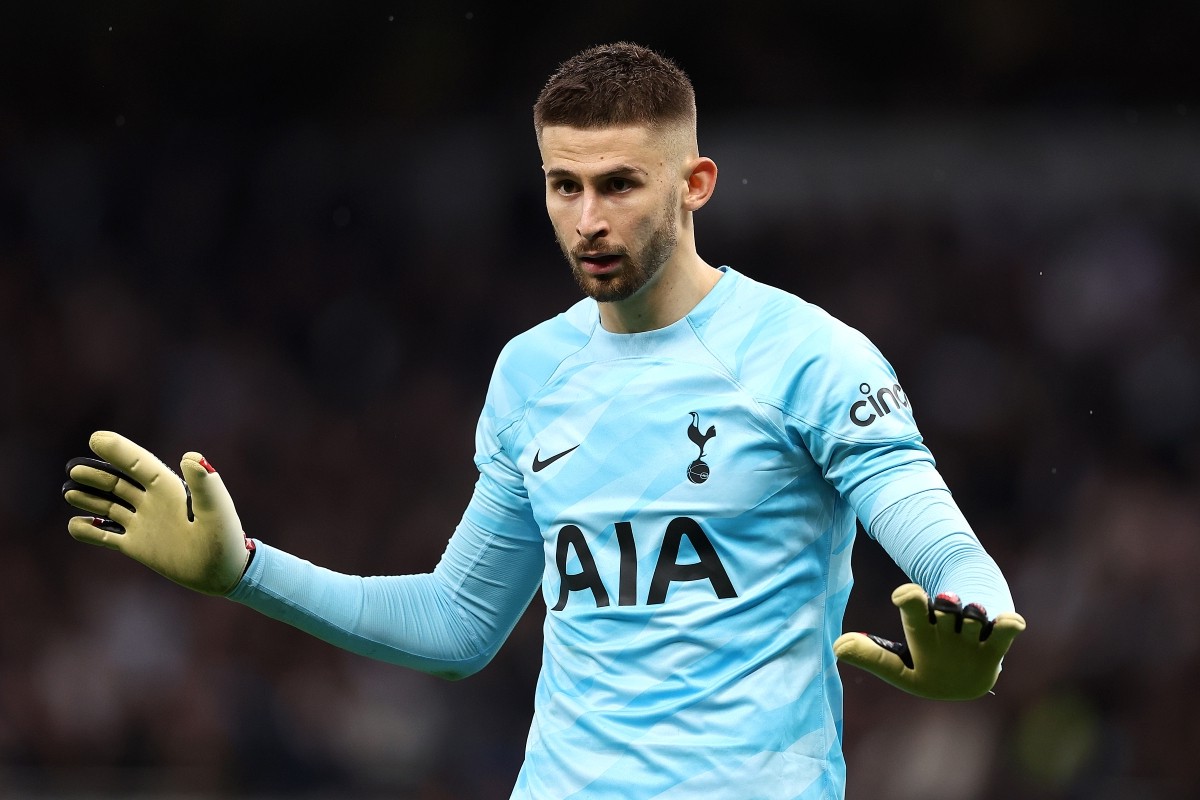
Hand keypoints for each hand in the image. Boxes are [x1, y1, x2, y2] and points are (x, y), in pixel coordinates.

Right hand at [62, 431, 253, 595]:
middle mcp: (154, 503)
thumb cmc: (226, 539)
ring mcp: (144, 524)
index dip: (119, 450)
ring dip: (89, 499)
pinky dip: (90, 532)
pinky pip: (107, 537)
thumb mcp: (217, 510)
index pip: (139, 463)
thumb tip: (190, 456)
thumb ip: (206, 485)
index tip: (95, 438)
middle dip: (97, 475)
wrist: (224, 573)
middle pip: (118, 483)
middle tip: (74, 470)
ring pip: (109, 506)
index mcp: (171, 489)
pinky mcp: (138, 547)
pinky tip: (75, 526)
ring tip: (69, 492)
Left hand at [833, 583, 1025, 699]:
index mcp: (920, 625)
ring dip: (973, 614)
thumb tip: (837, 647)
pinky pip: (1004, 633)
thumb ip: (873, 656)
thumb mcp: (899, 667)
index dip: (909, 598)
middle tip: (944, 599)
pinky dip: (1007, 625)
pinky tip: (1010, 622)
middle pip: (945, 608)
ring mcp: (970, 634)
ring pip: (972, 617)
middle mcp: (946, 624)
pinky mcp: (993, 648)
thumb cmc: (926, 667)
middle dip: (945, 603)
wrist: (966, 677)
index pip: (913, 604)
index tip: (901, 594)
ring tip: (973, 613)